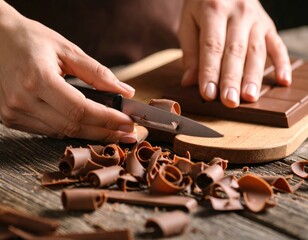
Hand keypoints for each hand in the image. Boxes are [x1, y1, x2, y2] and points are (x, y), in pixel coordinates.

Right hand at [0, 2, 135, 142]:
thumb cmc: (30, 39)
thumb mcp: (67, 50)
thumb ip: (98, 73)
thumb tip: (125, 92)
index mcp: (37, 78)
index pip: (80, 109)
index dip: (107, 119)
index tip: (127, 123)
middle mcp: (22, 100)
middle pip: (73, 126)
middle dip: (104, 132)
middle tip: (126, 133)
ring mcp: (14, 112)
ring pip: (61, 132)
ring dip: (89, 133)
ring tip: (111, 130)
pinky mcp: (11, 117)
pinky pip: (48, 131)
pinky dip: (69, 130)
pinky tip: (85, 126)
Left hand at [178, 0, 290, 107]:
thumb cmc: (203, 4)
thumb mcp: (188, 22)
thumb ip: (190, 52)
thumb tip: (189, 81)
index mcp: (214, 10)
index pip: (212, 46)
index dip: (210, 72)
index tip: (208, 94)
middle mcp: (239, 13)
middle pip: (235, 51)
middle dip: (232, 79)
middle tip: (230, 101)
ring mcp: (256, 19)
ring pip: (256, 51)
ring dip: (253, 76)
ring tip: (249, 97)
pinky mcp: (268, 25)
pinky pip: (277, 45)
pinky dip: (282, 63)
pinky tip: (283, 80)